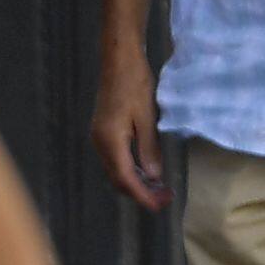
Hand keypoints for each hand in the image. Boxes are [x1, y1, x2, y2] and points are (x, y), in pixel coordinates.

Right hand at [92, 47, 168, 212]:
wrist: (119, 59)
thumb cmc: (135, 83)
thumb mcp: (147, 117)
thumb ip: (149, 149)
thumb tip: (154, 177)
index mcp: (110, 141)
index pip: (126, 179)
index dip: (143, 195)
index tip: (160, 205)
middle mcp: (100, 143)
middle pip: (118, 179)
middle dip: (141, 192)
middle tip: (165, 197)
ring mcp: (99, 137)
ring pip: (116, 171)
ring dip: (136, 182)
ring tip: (159, 186)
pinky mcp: (103, 131)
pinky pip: (115, 159)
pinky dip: (131, 169)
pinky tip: (147, 168)